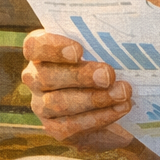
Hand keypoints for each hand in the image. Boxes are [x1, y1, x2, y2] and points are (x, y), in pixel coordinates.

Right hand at [21, 30, 134, 153]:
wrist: (111, 105)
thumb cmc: (104, 66)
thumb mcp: (103, 49)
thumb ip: (103, 41)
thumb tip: (125, 31)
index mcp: (41, 50)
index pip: (34, 46)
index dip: (53, 48)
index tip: (79, 51)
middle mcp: (34, 77)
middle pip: (46, 76)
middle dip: (80, 76)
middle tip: (109, 75)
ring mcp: (42, 105)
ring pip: (59, 102)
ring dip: (94, 99)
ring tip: (122, 93)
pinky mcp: (56, 128)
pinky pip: (72, 125)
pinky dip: (100, 117)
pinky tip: (120, 108)